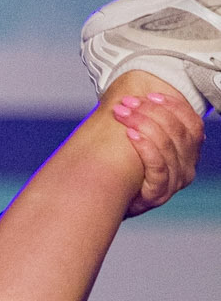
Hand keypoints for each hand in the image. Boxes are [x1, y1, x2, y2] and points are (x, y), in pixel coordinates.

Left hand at [108, 89, 204, 215]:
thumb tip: (142, 96)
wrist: (108, 205)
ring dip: (144, 123)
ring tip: (123, 114)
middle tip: (128, 103)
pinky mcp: (159, 194)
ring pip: (167, 145)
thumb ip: (152, 124)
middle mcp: (187, 167)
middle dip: (151, 112)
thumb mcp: (144, 144)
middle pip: (177, 131)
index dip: (174, 106)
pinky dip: (145, 146)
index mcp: (190, 152)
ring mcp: (174, 182)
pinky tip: (130, 135)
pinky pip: (157, 165)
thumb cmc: (126, 170)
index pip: (192, 123)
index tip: (150, 95)